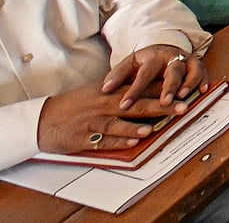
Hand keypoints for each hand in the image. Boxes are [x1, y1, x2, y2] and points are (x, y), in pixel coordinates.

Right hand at [37, 82, 195, 153]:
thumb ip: (122, 92)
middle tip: (181, 108)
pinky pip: (104, 140)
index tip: (184, 90)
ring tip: (154, 127)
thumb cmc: (74, 105)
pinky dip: (118, 141)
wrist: (42, 118)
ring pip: (118, 123)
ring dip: (137, 126)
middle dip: (160, 106)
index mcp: (109, 92)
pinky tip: (132, 143)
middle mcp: (103, 105)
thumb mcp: (98, 92)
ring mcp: (93, 122)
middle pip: (135, 104)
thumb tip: (149, 89)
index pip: (141, 88)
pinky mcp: (84, 138)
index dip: (163, 90)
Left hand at [102, 44, 207, 109]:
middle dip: (169, 87)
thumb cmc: (144, 62)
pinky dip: (204, 80)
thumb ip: (117, 76)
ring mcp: (186, 60)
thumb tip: (104, 89)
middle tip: (164, 102)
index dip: (134, 91)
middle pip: (172, 71)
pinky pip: (204, 72)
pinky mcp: (197, 65)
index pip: (142, 75)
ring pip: (192, 70)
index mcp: (152, 57)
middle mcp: (171, 57)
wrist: (163, 49)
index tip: (124, 106)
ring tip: (183, 96)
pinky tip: (203, 91)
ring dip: (189, 83)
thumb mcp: (128, 64)